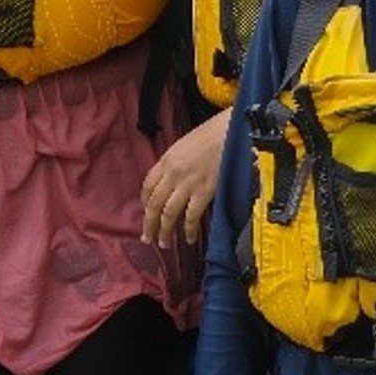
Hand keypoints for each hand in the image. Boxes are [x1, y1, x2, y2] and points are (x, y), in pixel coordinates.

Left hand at [143, 111, 227, 249]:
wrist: (230, 130)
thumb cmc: (211, 134)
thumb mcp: (184, 145)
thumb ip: (175, 163)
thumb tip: (172, 179)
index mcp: (166, 160)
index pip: (147, 186)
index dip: (144, 202)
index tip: (146, 213)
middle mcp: (172, 174)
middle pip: (153, 204)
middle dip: (149, 224)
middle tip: (146, 238)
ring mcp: (187, 184)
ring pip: (168, 213)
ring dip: (164, 231)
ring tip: (163, 243)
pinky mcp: (204, 192)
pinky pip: (191, 216)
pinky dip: (189, 230)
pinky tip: (190, 239)